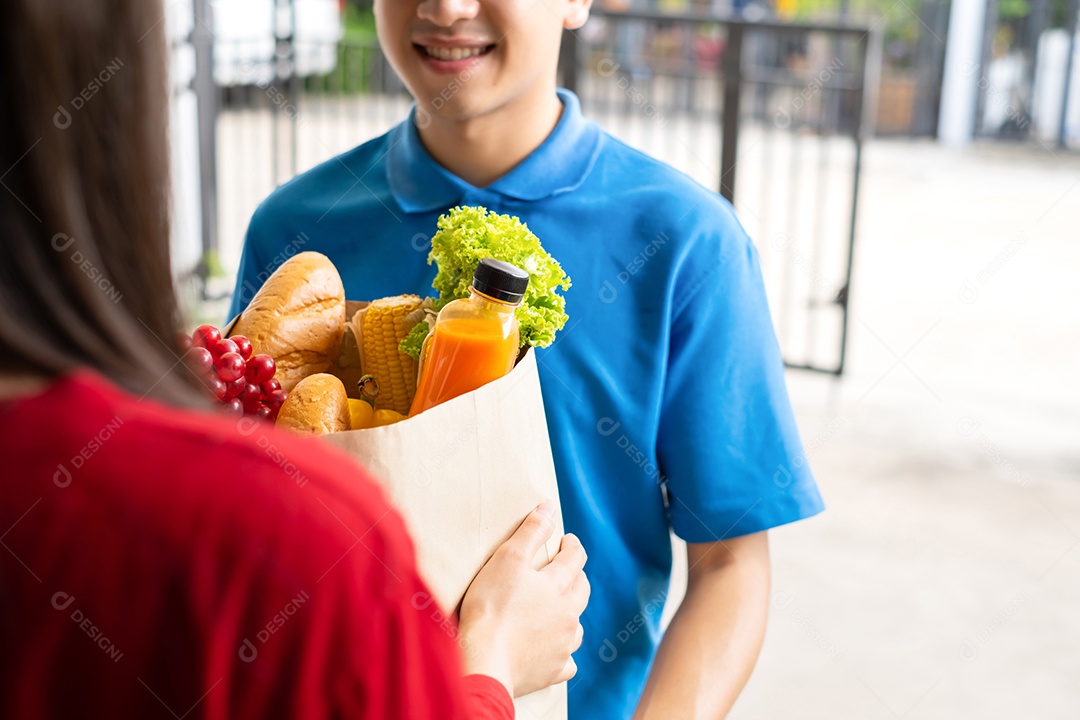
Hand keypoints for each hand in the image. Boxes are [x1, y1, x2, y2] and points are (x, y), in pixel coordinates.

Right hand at [458, 503, 589, 697]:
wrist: (485, 659)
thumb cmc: (492, 606)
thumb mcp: (508, 558)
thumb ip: (531, 532)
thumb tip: (549, 509)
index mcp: (558, 584)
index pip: (574, 558)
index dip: (572, 545)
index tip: (567, 540)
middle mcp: (568, 614)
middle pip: (582, 590)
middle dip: (577, 576)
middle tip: (568, 570)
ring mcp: (563, 644)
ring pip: (577, 626)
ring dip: (571, 615)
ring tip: (560, 611)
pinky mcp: (553, 670)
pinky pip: (567, 661)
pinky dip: (562, 653)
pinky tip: (554, 651)